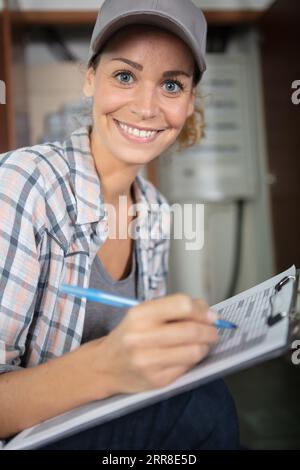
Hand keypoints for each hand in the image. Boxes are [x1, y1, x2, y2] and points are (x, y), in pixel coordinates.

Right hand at [92, 293, 218, 394]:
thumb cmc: (130, 335)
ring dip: (206, 346)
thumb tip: (207, 312)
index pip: (181, 305)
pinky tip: (189, 355)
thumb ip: (173, 308)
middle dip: (210, 330)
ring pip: (194, 351)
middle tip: (213, 330)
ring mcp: (149, 361)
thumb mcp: (144, 314)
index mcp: (139, 315)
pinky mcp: (157, 380)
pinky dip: (194, 359)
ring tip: (203, 342)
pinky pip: (188, 367)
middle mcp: (141, 338)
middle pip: (192, 330)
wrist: (106, 366)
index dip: (202, 310)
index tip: (210, 314)